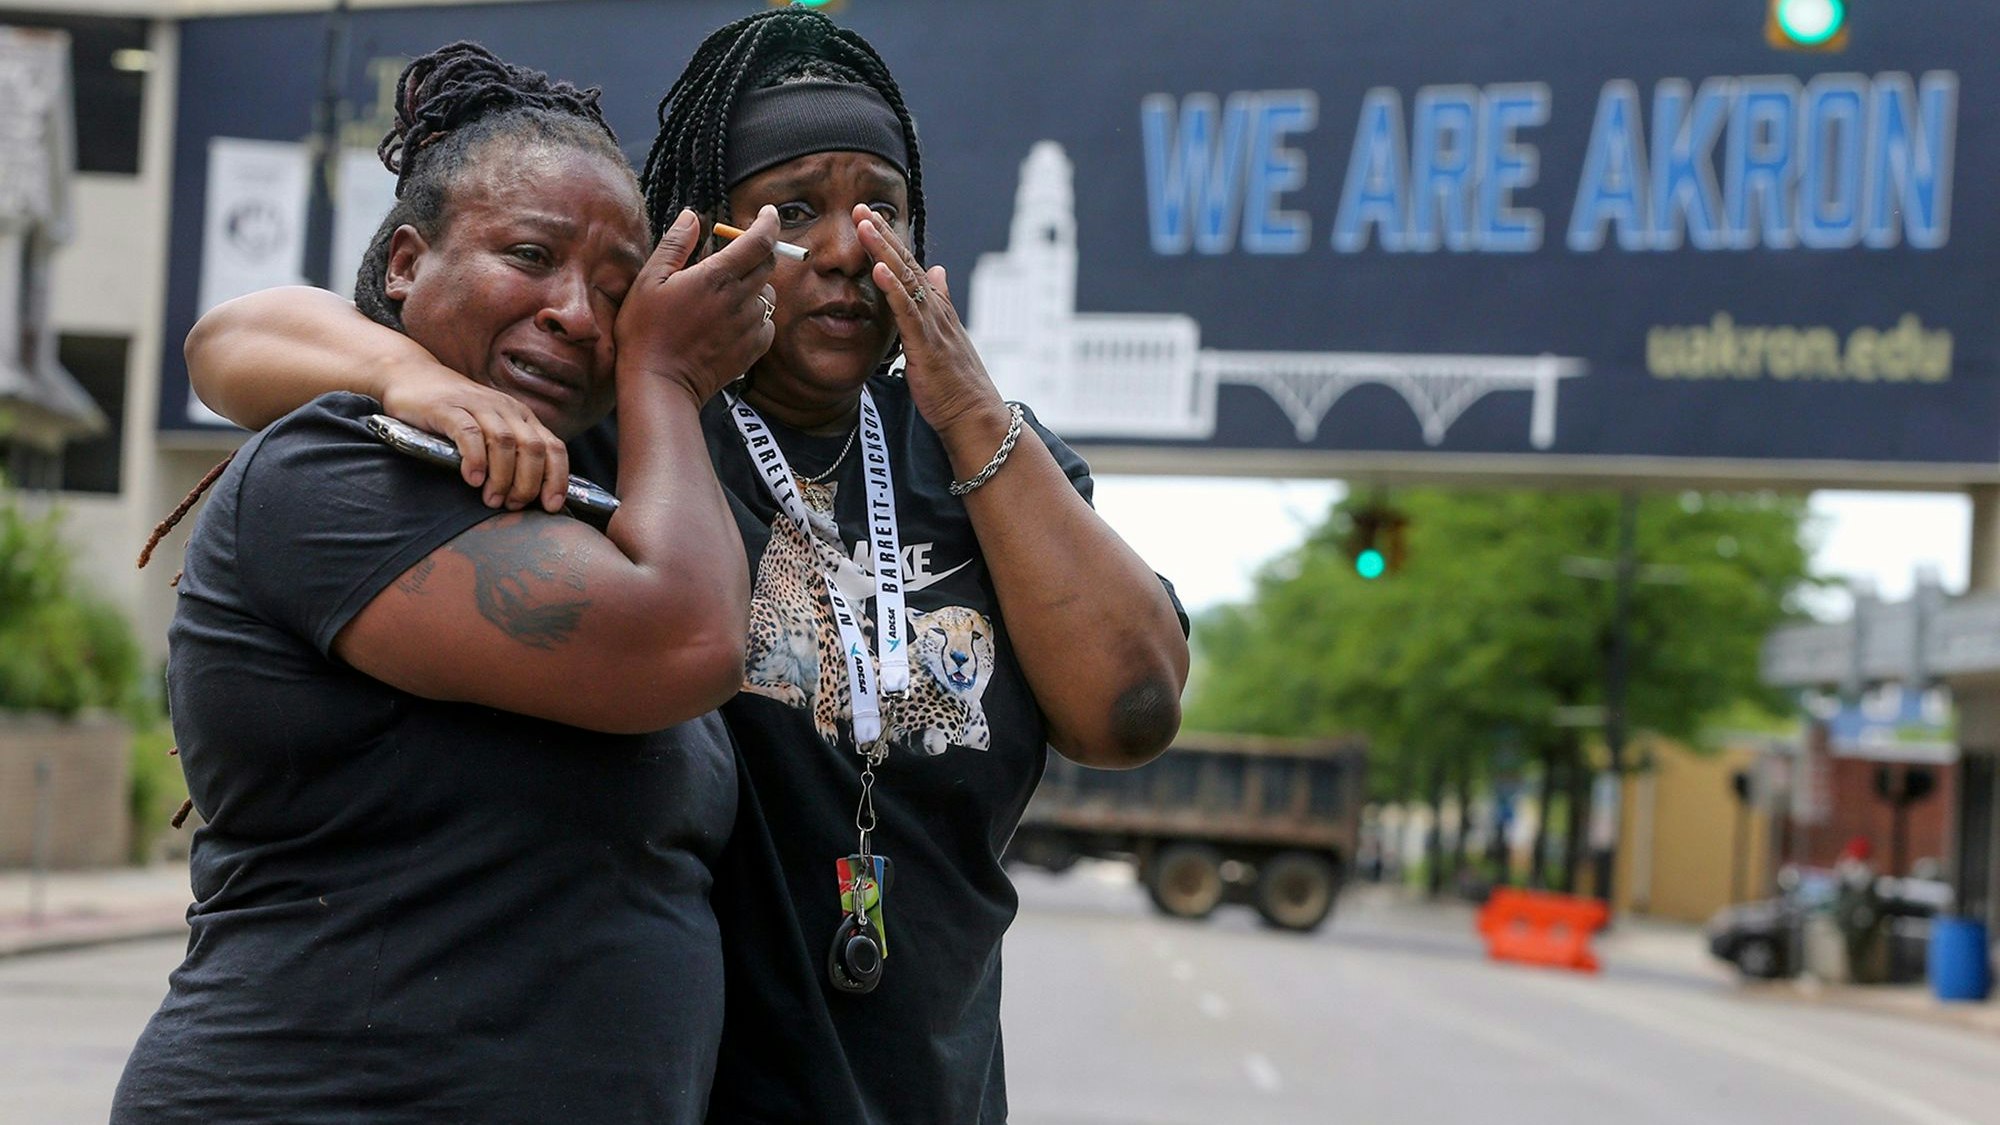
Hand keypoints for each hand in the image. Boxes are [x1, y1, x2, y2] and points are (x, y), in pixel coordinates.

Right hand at [379, 366, 570, 512]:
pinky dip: (476, 458)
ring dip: (503, 476)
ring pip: (505, 442)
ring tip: (492, 499)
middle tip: (513, 505)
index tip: (550, 506)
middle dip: (528, 483)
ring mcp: (477, 405)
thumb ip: (509, 454)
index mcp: (521, 417)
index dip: (556, 478)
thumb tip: (528, 496)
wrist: (410, 376)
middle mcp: (505, 409)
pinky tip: (473, 479)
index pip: (553, 447)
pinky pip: (470, 433)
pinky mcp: (448, 407)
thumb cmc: (452, 412)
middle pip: (532, 448)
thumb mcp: (489, 431)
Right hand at [617, 207, 779, 404]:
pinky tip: (730, 320)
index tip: (769, 213)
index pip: (760, 241)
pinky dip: (756, 315)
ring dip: (754, 284)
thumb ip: (675, 244)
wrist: (660, 383)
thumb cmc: (646, 331)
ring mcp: (750, 325)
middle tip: (733, 254)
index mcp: (716, 277)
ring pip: (768, 293)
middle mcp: (740, 299)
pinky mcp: (754, 349)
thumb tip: (692, 215)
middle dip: (757, 251)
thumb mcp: (649, 280)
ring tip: (725, 294)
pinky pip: (767, 322)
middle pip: (768, 263)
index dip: (769, 222)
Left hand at [855, 205, 1009, 440]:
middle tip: (860, 208)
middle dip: (883, 235)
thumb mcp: (946, 335)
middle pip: (907, 264)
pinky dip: (893, 289)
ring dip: (885, 251)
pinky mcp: (926, 345)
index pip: (911, 267)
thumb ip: (940, 301)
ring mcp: (932, 326)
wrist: (974, 414)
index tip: (871, 218)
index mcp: (936, 308)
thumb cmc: (957, 382)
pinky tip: (879, 270)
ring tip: (865, 226)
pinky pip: (907, 312)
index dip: (891, 242)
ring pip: (906, 280)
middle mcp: (936, 310)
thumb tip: (937, 271)